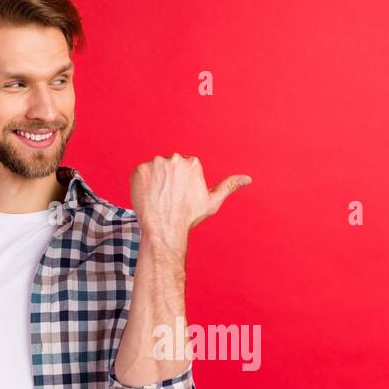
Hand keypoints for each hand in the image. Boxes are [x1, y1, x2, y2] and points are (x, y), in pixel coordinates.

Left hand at [130, 154, 250, 260]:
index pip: (183, 167)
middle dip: (168, 180)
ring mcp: (155, 164)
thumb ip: (228, 186)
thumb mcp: (212, 202)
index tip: (180, 196)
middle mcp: (175, 159)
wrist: (165, 230)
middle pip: (169, 166)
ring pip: (154, 170)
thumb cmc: (189, 217)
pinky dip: (141, 184)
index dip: (181, 183)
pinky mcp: (140, 170)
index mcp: (192, 162)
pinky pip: (139, 174)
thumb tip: (248, 179)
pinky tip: (147, 197)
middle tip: (168, 199)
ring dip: (154, 181)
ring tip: (158, 199)